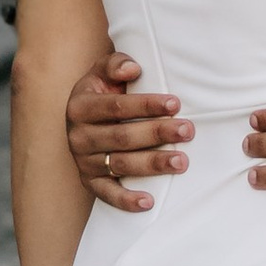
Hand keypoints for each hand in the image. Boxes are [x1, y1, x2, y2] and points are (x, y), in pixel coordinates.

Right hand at [63, 52, 188, 211]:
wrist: (83, 118)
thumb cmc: (103, 91)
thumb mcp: (102, 71)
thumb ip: (115, 64)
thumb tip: (133, 69)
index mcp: (80, 106)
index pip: (116, 106)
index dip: (146, 105)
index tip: (175, 103)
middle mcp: (78, 135)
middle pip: (122, 137)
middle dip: (157, 133)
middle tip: (187, 130)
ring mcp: (83, 161)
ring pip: (119, 164)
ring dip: (152, 164)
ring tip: (181, 161)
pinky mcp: (90, 182)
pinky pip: (107, 194)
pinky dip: (126, 200)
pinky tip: (149, 201)